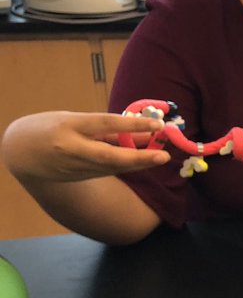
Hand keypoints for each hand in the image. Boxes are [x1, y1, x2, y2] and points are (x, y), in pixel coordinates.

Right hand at [1, 111, 169, 183]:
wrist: (22, 153)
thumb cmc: (53, 128)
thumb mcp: (75, 120)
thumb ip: (106, 126)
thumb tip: (142, 129)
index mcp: (69, 125)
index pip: (105, 124)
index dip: (132, 124)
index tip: (157, 123)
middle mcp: (72, 148)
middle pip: (109, 155)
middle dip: (138, 157)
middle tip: (164, 156)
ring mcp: (76, 166)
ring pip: (112, 166)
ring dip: (139, 162)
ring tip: (161, 155)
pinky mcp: (80, 177)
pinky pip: (108, 170)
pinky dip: (127, 165)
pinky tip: (144, 160)